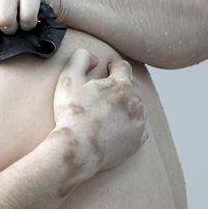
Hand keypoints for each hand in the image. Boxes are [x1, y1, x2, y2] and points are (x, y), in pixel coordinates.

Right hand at [52, 48, 146, 176]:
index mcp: (121, 85)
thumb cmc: (72, 114)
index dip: (112, 67)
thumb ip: (81, 58)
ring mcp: (139, 122)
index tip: (106, 71)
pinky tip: (113, 129)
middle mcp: (136, 102)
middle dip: (116, 89)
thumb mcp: (69, 78)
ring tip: (105, 115)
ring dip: (124, 107)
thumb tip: (95, 59)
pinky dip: (128, 126)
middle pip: (129, 88)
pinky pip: (138, 128)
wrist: (78, 150)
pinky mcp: (138, 140)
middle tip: (99, 98)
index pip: (122, 67)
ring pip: (135, 108)